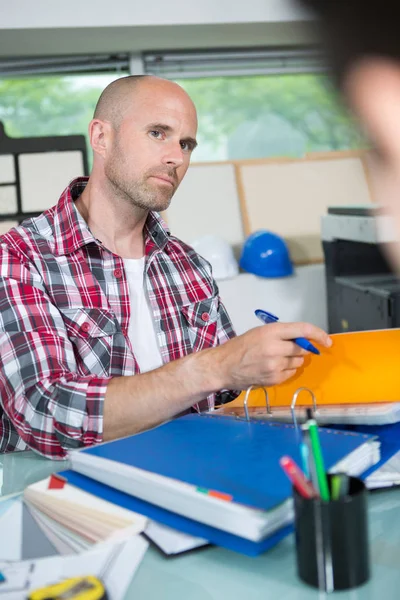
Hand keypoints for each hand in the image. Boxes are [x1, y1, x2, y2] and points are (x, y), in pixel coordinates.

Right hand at [215, 322, 331, 389]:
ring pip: (298, 362)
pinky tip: (272, 367)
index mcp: (271, 331)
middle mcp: (275, 348)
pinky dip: (286, 370)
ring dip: (293, 359)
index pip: (303, 330)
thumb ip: (282, 334)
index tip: (327, 340)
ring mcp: (275, 365)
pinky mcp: (274, 379)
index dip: (319, 334)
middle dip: (301, 348)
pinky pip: (291, 373)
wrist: (223, 366)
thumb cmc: (240, 347)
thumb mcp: (260, 332)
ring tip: (275, 358)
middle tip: (288, 348)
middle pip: (303, 348)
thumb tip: (305, 339)